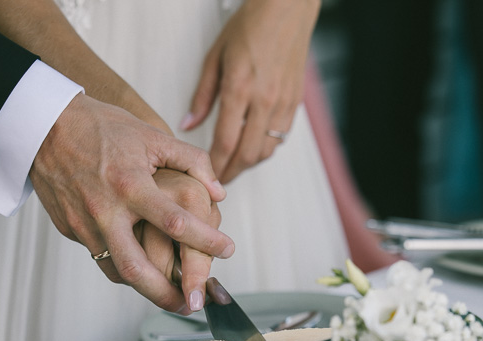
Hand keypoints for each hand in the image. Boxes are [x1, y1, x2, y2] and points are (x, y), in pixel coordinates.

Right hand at [30, 94, 233, 311]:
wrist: (45, 126)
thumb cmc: (101, 127)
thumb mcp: (152, 135)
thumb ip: (192, 162)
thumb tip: (219, 193)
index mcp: (130, 185)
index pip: (176, 223)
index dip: (207, 241)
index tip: (228, 251)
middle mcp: (105, 211)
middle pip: (137, 269)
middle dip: (167, 294)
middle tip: (191, 304)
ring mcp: (83, 224)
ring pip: (115, 272)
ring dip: (144, 290)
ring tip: (170, 295)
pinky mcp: (70, 229)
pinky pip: (100, 258)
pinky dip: (123, 269)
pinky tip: (142, 270)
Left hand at [180, 0, 320, 182]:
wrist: (287, 9)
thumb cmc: (250, 26)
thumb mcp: (216, 57)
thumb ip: (201, 95)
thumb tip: (187, 124)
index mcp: (240, 88)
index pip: (225, 141)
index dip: (214, 165)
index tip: (206, 175)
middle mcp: (265, 100)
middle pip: (247, 154)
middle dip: (231, 172)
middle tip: (218, 181)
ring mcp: (283, 103)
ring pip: (266, 150)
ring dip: (249, 163)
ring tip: (234, 166)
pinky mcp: (295, 102)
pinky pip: (280, 137)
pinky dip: (265, 148)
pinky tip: (253, 146)